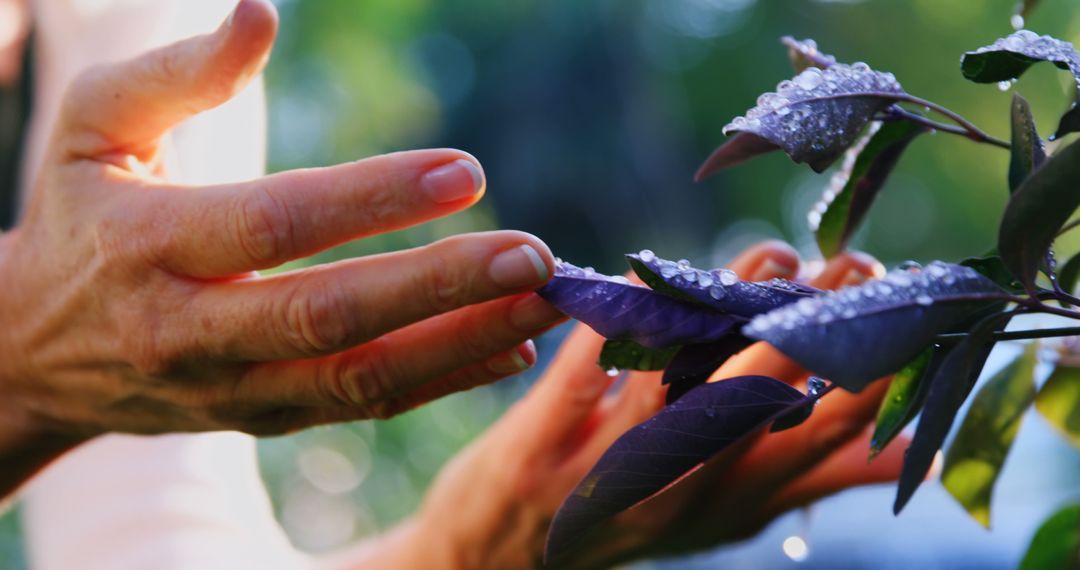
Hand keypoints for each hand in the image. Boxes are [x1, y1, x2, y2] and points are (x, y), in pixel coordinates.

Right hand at [0, 0, 563, 493]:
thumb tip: (262, 13)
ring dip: (466, 342)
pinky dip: (442, 379)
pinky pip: (362, 405)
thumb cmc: (81, 214)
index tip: (465, 170)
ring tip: (548, 303)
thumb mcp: (94, 127)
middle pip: (330, 317)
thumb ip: (178, 73)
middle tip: (536, 254)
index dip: (372, 199)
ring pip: (360, 378)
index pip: (273, 224)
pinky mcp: (264, 418)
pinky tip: (511, 349)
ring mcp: (231, 390)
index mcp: (147, 245)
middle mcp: (189, 332)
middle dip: (441, 286)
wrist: (35, 350)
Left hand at [372, 243, 907, 568]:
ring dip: (726, 307)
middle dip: (817, 329)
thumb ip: (812, 475)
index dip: (878, 371)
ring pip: (680, 379)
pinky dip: (612, 314)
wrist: (504, 561)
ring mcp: (610, 470)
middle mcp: (685, 488)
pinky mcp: (539, 447)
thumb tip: (918, 454)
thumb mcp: (733, 510)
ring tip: (772, 258)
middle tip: (857, 268)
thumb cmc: (638, 517)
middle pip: (764, 402)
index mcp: (738, 497)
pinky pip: (582, 370)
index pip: (828, 437)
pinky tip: (638, 271)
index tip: (907, 307)